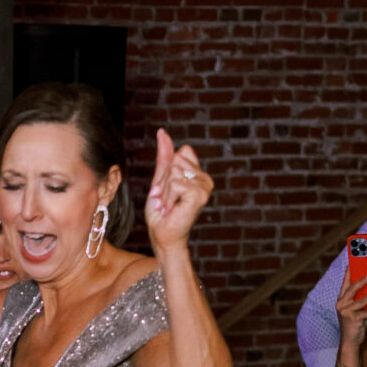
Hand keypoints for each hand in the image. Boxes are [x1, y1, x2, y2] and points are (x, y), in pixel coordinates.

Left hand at [144, 129, 212, 253]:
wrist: (161, 234)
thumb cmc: (161, 211)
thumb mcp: (160, 180)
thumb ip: (164, 157)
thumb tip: (162, 132)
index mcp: (199, 174)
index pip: (182, 152)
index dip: (168, 170)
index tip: (167, 189)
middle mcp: (206, 179)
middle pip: (177, 160)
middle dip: (164, 181)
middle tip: (167, 199)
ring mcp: (205, 187)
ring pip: (175, 171)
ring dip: (165, 191)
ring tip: (170, 205)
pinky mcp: (200, 196)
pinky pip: (175, 183)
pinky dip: (168, 197)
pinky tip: (172, 209)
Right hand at [334, 271, 366, 352]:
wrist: (350, 342)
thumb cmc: (357, 323)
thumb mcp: (360, 309)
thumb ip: (366, 299)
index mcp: (342, 299)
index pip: (345, 282)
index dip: (349, 271)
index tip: (354, 260)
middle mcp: (341, 304)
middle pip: (352, 288)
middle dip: (362, 279)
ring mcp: (345, 312)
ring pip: (361, 300)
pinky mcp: (352, 320)